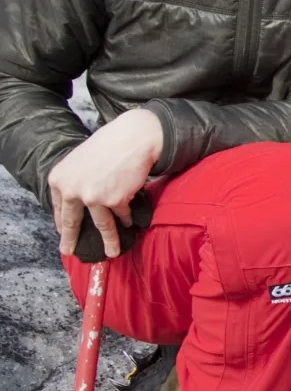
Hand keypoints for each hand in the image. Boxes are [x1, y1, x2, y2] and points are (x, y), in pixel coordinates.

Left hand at [46, 108, 163, 257]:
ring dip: (109, 241)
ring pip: (101, 226)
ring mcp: (91, 197)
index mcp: (58, 179)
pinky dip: (126, 219)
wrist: (132, 138)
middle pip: (72, 222)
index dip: (62, 223)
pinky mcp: (113, 200)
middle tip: (69, 251)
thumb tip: (77, 203)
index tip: (65, 234)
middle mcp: (70, 190)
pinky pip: (120, 215)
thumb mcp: (79, 162)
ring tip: (112, 252)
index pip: (58, 208)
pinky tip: (129, 222)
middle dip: (71, 239)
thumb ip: (73, 181)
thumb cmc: (108, 146)